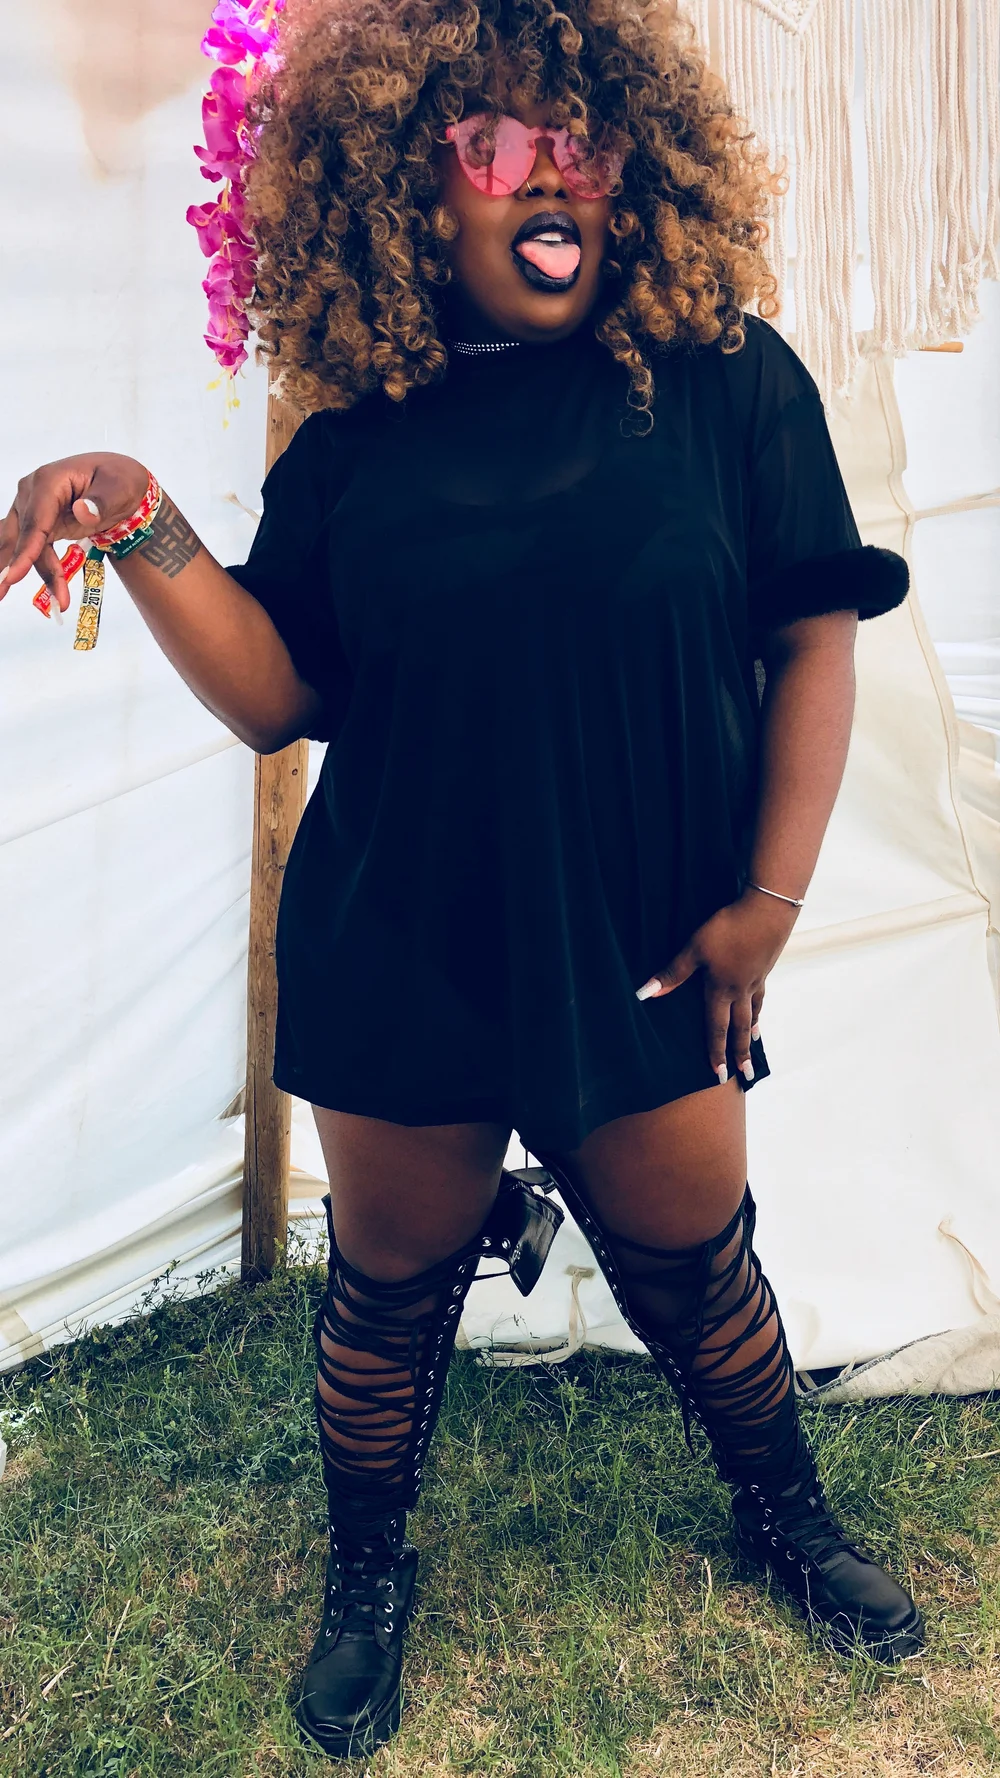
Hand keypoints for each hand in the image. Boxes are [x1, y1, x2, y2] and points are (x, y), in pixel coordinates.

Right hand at [0, 453, 149, 612]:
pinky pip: (30, 548)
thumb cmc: (119, 482)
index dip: (25, 550)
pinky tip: (20, 584)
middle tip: (2, 593)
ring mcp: (30, 507)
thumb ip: (103, 501)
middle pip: (22, 535)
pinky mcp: (35, 522)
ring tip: (14, 597)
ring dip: (20, 571)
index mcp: (49, 481)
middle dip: (14, 566)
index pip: (35, 521)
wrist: (119, 480)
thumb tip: (83, 512)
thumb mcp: (120, 488)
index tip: (14, 575)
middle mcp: (32, 492)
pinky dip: (28, 567)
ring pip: (22, 545)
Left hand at [636, 890, 799, 1082]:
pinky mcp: (764, 967)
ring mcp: (755, 980)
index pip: (716, 1029)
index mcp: (721, 990)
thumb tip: (646, 994)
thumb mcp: (695, 948)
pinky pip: (761, 996)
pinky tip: (758, 1008)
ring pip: (753, 1013)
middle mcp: (740, 991)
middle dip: (740, 1053)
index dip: (716, 1052)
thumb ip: (673, 973)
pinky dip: (759, 1009)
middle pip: (740, 1028)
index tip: (718, 1075)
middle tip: (745, 1075)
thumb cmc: (728, 929)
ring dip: (752, 1033)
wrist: (768, 912)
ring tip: (754, 1045)